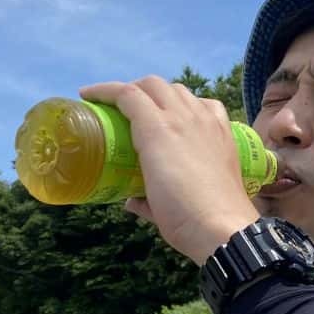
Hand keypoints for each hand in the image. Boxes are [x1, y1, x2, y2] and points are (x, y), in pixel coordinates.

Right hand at [79, 78, 259, 263]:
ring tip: (153, 109)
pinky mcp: (226, 132)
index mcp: (158, 130)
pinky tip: (190, 117)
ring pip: (181, 90)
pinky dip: (193, 104)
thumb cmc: (180, 218)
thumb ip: (138, 198)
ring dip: (162, 94)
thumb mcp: (150, 206)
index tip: (87, 96)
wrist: (223, 228)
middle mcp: (184, 117)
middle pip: (153, 84)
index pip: (127, 94)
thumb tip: (131, 199)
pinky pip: (208, 104)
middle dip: (132, 89)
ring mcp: (208, 122)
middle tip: (119, 105)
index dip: (104, 90)